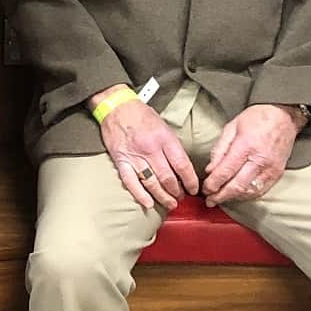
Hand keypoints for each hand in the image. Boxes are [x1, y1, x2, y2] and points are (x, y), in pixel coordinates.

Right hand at [94, 92, 198, 210]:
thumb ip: (172, 146)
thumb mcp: (163, 126)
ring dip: (162, 197)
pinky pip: (131, 182)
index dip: (190, 181)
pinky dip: (140, 195)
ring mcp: (135, 156)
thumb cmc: (141, 115)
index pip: (182, 165)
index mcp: (164, 138)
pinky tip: (148, 203)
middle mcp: (151, 149)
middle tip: (180, 197)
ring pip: (152, 183)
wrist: (117, 107)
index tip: (194, 189)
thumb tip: (182, 167)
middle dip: (177, 192)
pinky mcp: (121, 161)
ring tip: (170, 203)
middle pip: (168, 178)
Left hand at [202, 104, 300, 205]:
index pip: (226, 171)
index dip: (213, 184)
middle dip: (220, 196)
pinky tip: (237, 195)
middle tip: (210, 200)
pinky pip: (261, 191)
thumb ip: (219, 150)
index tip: (205, 189)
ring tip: (220, 199)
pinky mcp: (277, 173)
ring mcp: (270, 168)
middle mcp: (259, 159)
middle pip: (237, 186)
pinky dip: (247, 196)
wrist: (284, 116)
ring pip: (249, 192)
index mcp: (245, 146)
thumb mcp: (231, 127)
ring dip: (233, 198)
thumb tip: (210, 170)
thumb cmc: (257, 118)